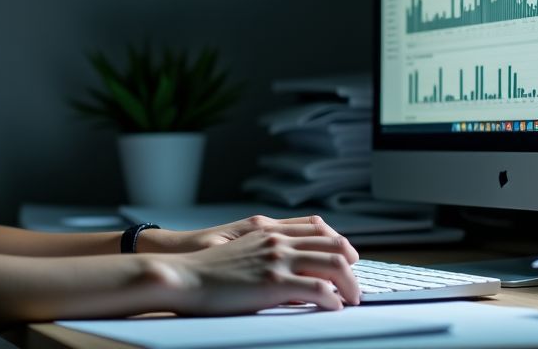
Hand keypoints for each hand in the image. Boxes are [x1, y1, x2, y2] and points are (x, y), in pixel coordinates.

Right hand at [152, 228, 360, 314]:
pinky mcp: (275, 282)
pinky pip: (320, 290)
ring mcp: (278, 260)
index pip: (318, 228)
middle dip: (351, 265)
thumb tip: (288, 269)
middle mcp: (279, 241)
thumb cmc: (207, 269)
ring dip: (350, 284)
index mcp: (270, 231)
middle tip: (353, 285)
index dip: (338, 245)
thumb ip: (266, 252)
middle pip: (334, 244)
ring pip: (335, 264)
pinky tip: (333, 308)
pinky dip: (333, 300)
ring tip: (351, 299)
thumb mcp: (241, 250)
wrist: (184, 276)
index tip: (345, 262)